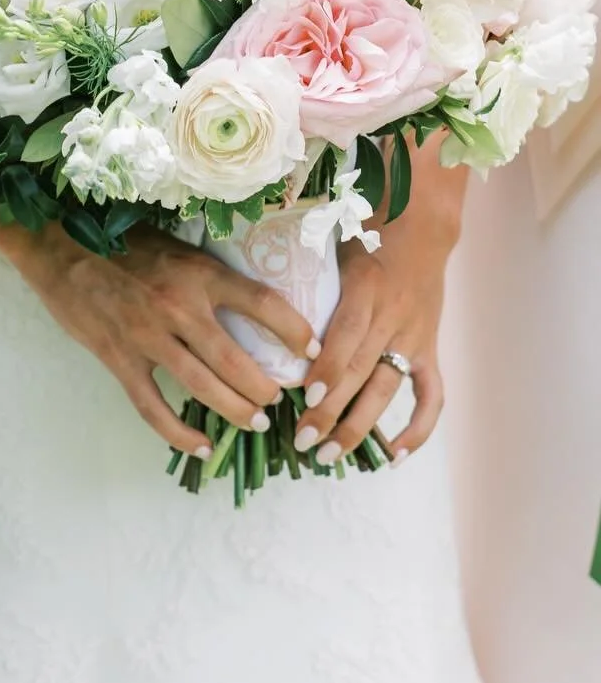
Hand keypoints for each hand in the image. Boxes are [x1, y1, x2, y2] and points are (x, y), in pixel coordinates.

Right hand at [3, 222, 317, 455]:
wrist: (60, 247)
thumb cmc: (123, 243)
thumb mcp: (178, 247)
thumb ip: (210, 275)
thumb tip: (252, 303)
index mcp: (199, 273)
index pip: (263, 305)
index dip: (295, 332)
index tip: (314, 350)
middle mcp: (178, 307)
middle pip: (236, 360)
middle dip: (265, 388)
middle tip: (279, 400)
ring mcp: (148, 337)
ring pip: (203, 387)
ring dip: (235, 410)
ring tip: (256, 422)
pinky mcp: (120, 359)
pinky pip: (153, 407)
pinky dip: (178, 432)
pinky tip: (199, 445)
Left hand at [297, 211, 450, 464]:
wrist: (421, 227)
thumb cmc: (360, 234)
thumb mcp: (329, 245)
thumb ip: (300, 273)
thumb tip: (250, 300)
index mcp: (365, 287)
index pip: (347, 336)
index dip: (330, 369)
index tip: (306, 397)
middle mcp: (393, 316)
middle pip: (361, 372)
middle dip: (332, 412)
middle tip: (302, 442)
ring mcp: (414, 337)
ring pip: (388, 389)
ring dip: (359, 427)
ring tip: (329, 456)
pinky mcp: (430, 350)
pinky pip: (431, 395)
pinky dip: (418, 428)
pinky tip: (393, 456)